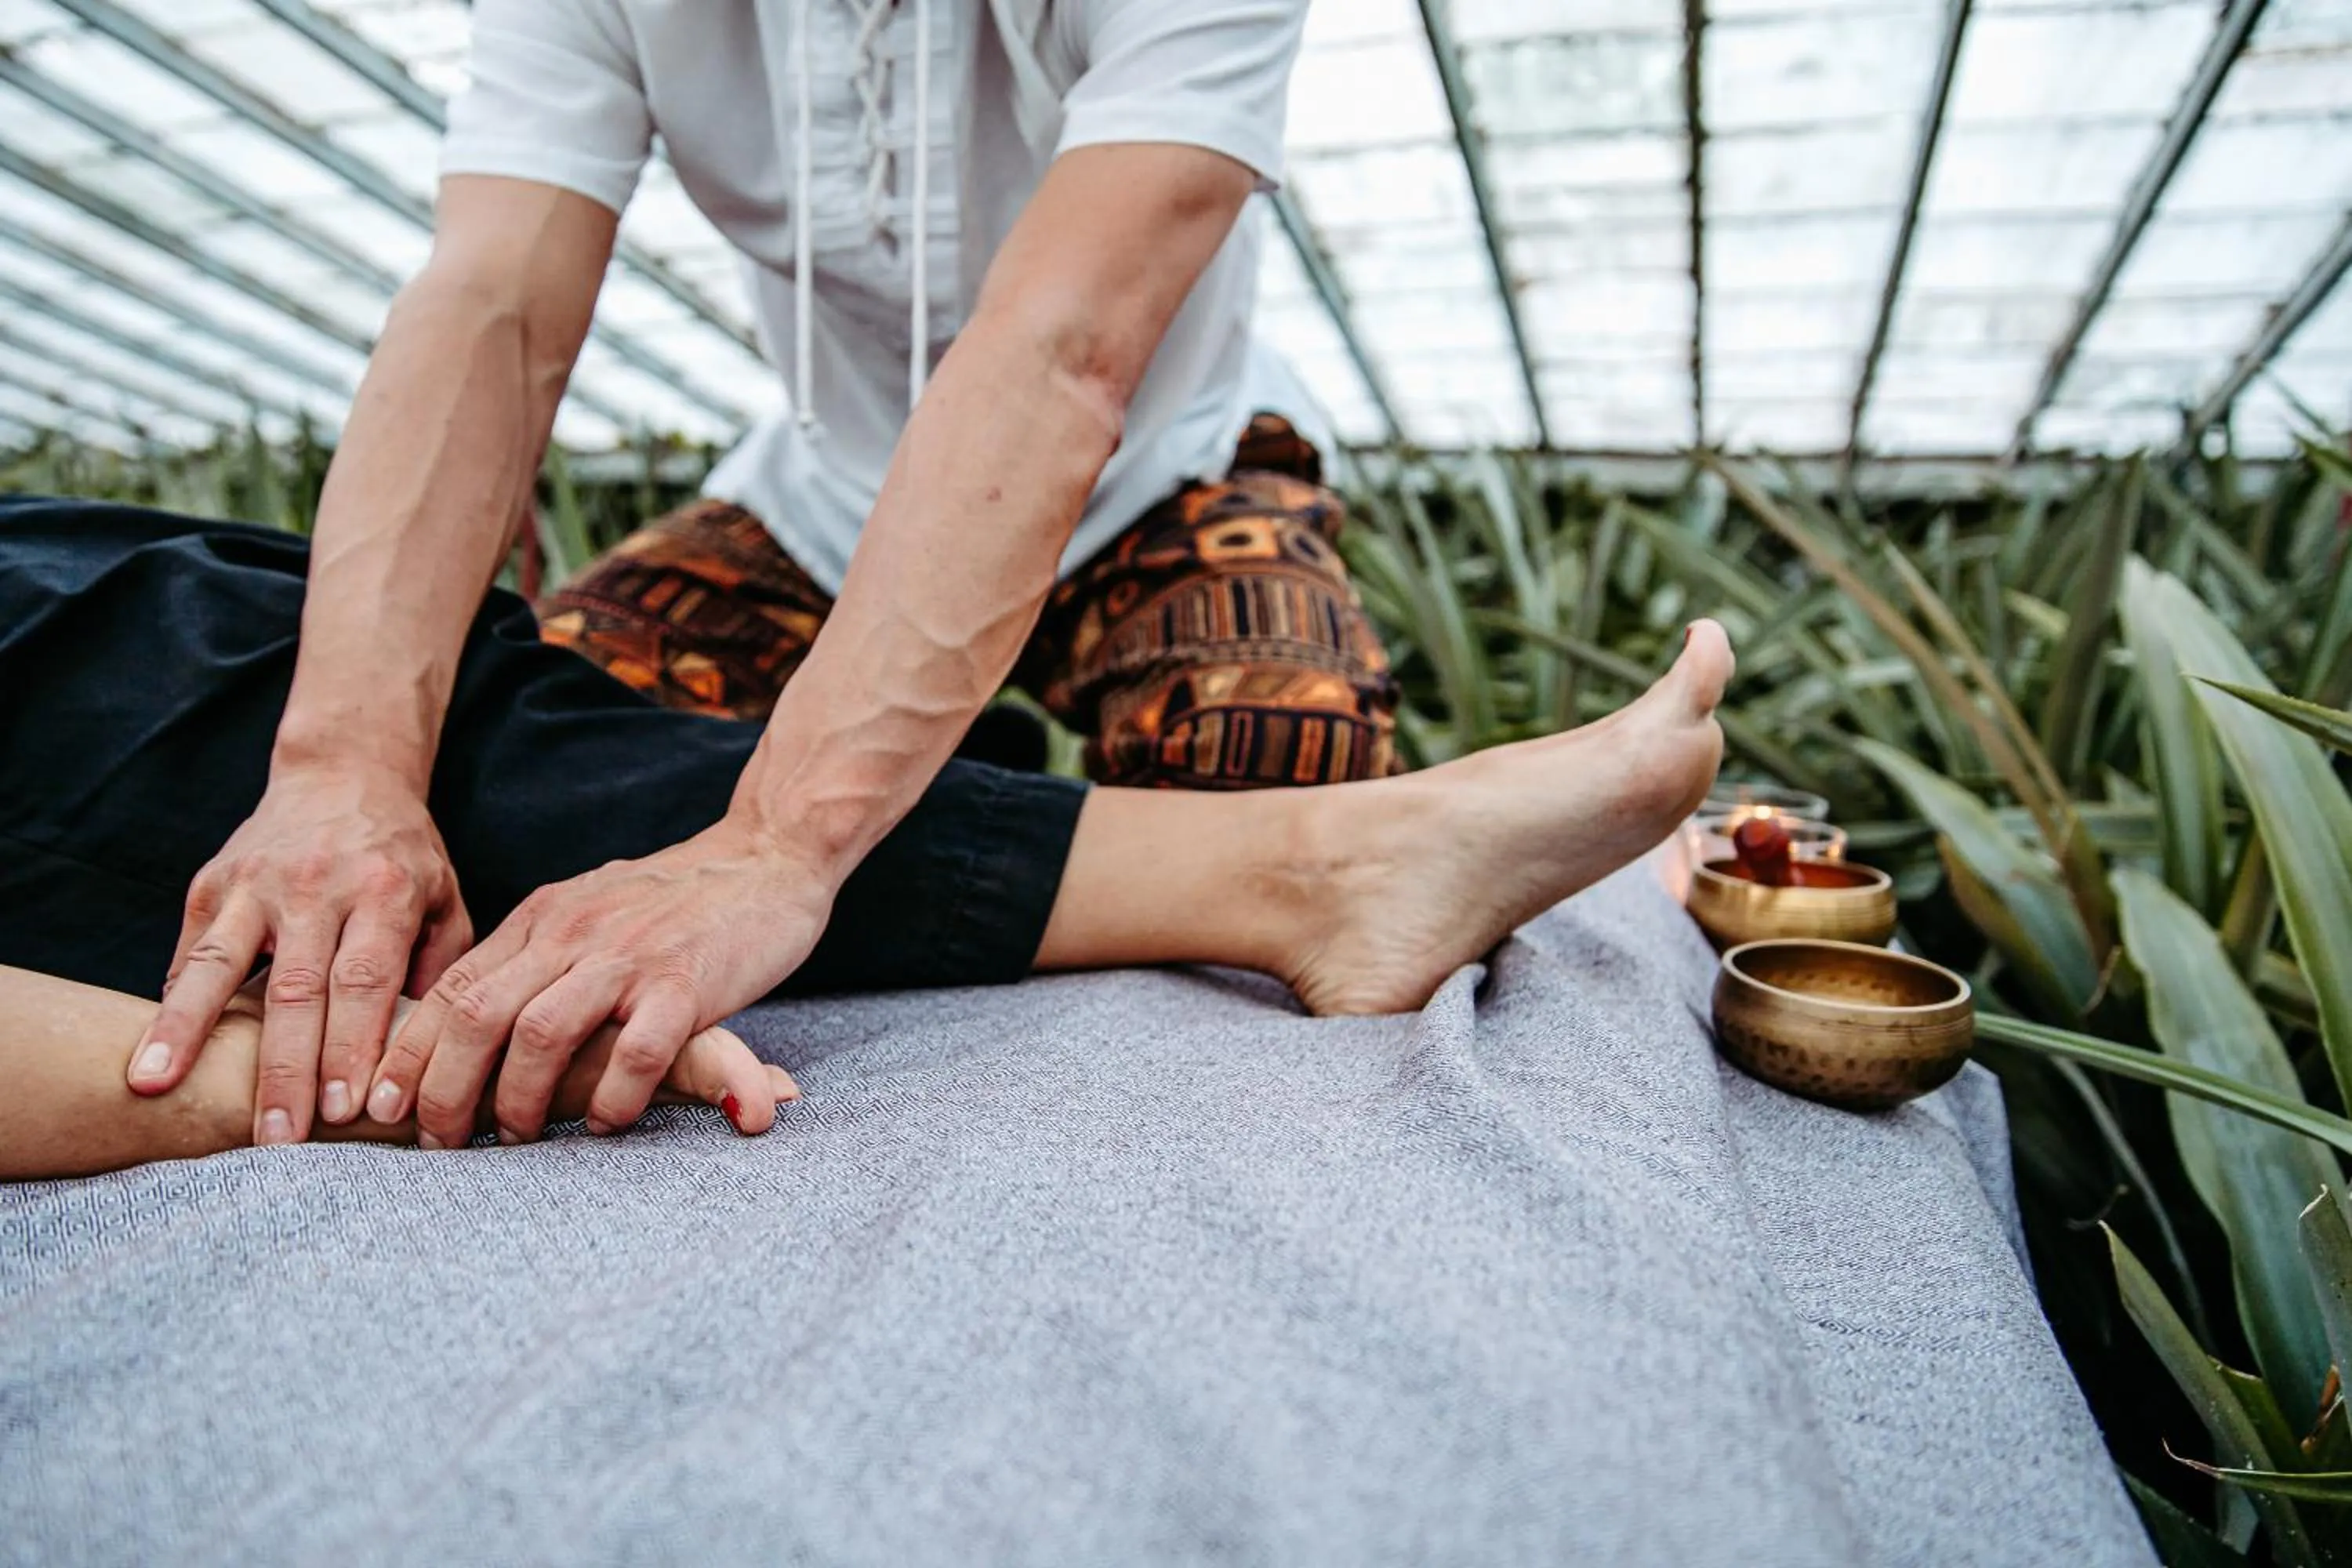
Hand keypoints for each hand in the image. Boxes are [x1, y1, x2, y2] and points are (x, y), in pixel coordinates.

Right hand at [130, 761, 471, 1144]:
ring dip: (186, 1030)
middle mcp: (318, 885)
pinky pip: (192, 950)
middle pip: (297, 988)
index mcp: (385, 891)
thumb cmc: (404, 860)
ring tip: (155, 1086)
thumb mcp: (445, 901)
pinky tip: (151, 1052)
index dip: (355, 1048)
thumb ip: (440, 972)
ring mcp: (257, 882)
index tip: (347, 1112)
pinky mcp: (213, 882)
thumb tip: (423, 1058)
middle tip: (276, 1139)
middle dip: (285, 1068)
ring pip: (218, 963)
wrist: (344, 775)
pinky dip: (174, 1001)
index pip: (366, 982)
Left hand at [366, 816, 834, 1149]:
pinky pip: (635, 1052)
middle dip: (443, 1090)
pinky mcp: (686, 980)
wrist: (770, 853)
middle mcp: (573, 932)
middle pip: (477, 1015)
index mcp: (544, 918)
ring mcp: (629, 955)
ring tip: (518, 1140)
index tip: (379, 1105)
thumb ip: (543, 951)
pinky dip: (613, 1097)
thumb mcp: (592, 908)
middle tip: (438, 1143)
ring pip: (539, 1034)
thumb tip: (479, 1012)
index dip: (408, 1052)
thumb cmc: (682, 897)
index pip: (452, 987)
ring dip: (518, 1101)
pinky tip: (608, 1120)